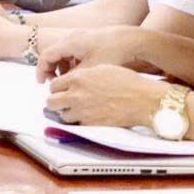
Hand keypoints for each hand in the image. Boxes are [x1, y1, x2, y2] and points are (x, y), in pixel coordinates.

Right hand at [37, 26, 145, 76]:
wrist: (135, 40)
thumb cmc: (114, 53)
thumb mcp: (92, 69)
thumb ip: (73, 78)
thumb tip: (62, 87)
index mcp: (70, 42)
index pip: (46, 55)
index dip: (41, 70)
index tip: (42, 83)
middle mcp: (73, 37)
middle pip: (54, 53)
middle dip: (52, 69)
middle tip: (55, 83)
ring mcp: (83, 36)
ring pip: (65, 53)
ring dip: (63, 66)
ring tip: (71, 79)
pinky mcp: (91, 39)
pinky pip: (75, 51)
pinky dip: (73, 61)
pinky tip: (83, 72)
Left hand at [44, 64, 167, 129]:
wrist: (142, 99)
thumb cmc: (127, 82)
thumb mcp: (101, 69)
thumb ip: (82, 75)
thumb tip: (72, 80)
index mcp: (78, 78)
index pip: (53, 85)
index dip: (57, 88)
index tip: (61, 90)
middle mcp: (76, 95)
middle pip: (51, 102)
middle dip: (55, 102)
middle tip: (62, 102)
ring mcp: (82, 111)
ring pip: (62, 115)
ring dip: (67, 113)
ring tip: (77, 109)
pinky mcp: (90, 124)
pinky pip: (77, 124)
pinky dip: (80, 121)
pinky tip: (89, 115)